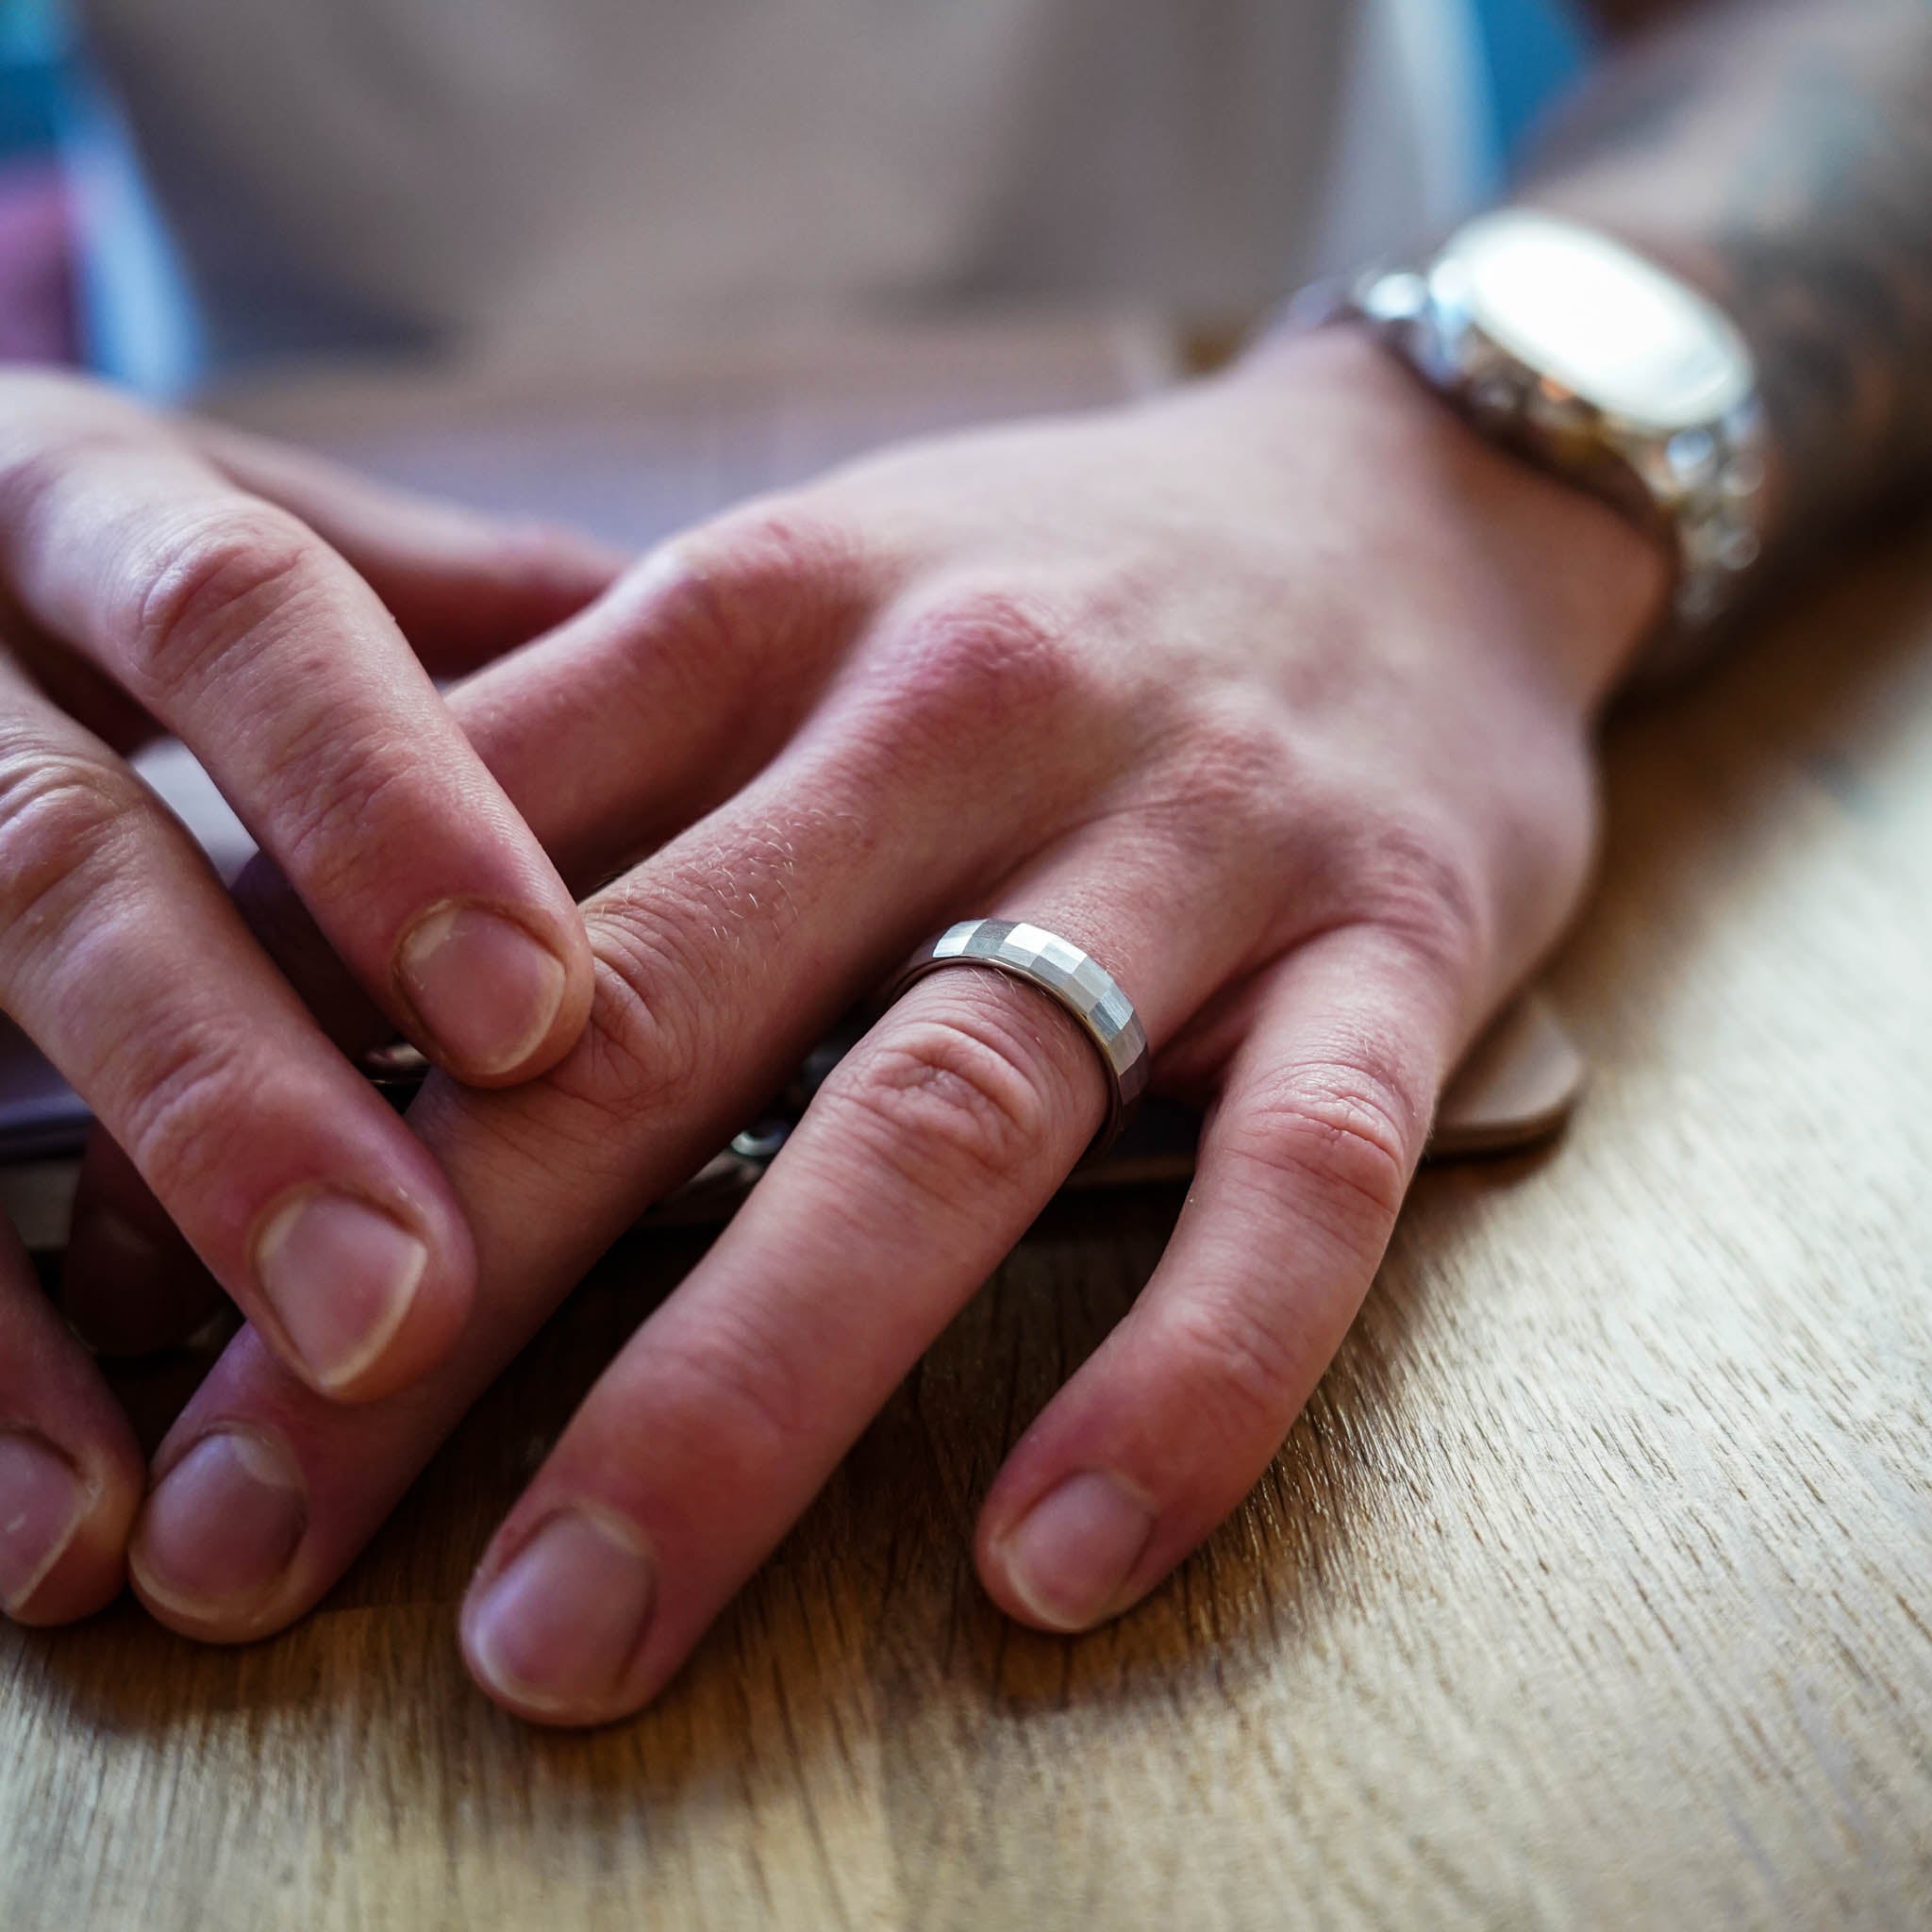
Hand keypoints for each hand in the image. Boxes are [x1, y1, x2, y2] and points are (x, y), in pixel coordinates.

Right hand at [0, 370, 614, 1624]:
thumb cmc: (116, 580)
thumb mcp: (264, 541)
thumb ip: (459, 609)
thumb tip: (698, 659)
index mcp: (74, 508)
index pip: (240, 616)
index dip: (383, 812)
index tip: (537, 1022)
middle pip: (49, 858)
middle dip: (220, 1094)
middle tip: (395, 1309)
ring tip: (134, 1517)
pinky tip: (25, 1522)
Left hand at [121, 330, 1665, 1715]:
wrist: (1412, 494)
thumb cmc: (1057, 577)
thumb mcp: (810, 590)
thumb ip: (590, 756)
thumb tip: (306, 963)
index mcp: (783, 604)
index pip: (481, 849)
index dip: (286, 1075)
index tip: (150, 1302)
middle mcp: (970, 706)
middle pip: (667, 1012)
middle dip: (437, 1292)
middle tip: (259, 1536)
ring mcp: (1196, 835)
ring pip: (948, 1114)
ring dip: (738, 1387)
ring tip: (574, 1629)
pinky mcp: (1397, 951)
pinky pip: (1295, 1188)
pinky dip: (1180, 1379)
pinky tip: (1048, 1564)